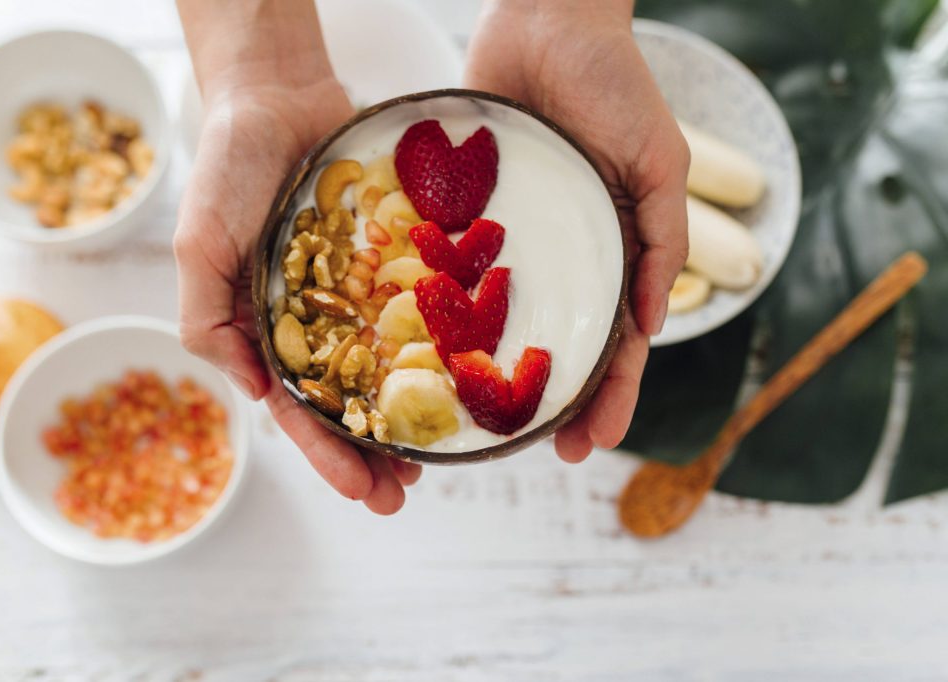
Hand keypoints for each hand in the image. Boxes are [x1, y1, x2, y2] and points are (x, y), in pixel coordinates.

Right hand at [174, 0, 420, 512]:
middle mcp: (317, 321)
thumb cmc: (226, 167)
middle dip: (375, 454)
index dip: (329, 455)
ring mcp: (359, 292)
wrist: (278, 93)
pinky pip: (420, 306)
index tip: (363, 492)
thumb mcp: (198, 245)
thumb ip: (208, 320)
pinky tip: (466, 374)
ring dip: (413, 415)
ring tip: (442, 458)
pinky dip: (440, 343)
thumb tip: (252, 394)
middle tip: (408, 496)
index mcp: (267, 330)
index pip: (299, 410)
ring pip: (392, 367)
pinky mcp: (393, 259)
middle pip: (351, 403)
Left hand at [465, 0, 689, 460]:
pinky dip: (438, 311)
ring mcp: (506, 242)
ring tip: (475, 422)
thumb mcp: (658, 161)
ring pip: (495, 322)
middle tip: (534, 452)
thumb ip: (661, 238)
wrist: (545, 17)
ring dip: (490, 374)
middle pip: (552, 345)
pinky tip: (423, 351)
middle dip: (550, 404)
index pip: (614, 342)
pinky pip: (447, 270)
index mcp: (610, 253)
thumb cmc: (614, 86)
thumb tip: (649, 324)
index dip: (608, 396)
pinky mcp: (458, 216)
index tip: (592, 443)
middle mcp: (557, 257)